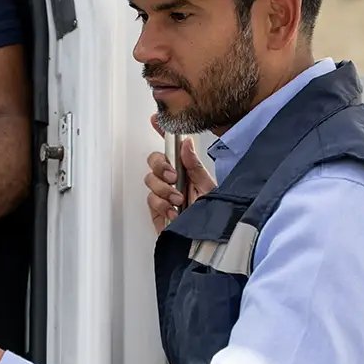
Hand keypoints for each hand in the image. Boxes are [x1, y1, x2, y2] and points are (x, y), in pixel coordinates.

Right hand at [145, 115, 214, 233]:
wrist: (207, 243)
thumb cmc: (214, 217)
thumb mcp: (209, 188)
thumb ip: (195, 167)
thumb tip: (186, 144)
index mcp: (188, 171)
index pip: (173, 149)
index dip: (162, 133)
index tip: (156, 120)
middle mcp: (175, 181)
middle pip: (154, 161)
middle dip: (161, 167)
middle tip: (173, 176)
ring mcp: (165, 195)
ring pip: (150, 180)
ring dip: (164, 189)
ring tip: (178, 200)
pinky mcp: (158, 211)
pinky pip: (150, 200)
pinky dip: (161, 204)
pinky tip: (173, 211)